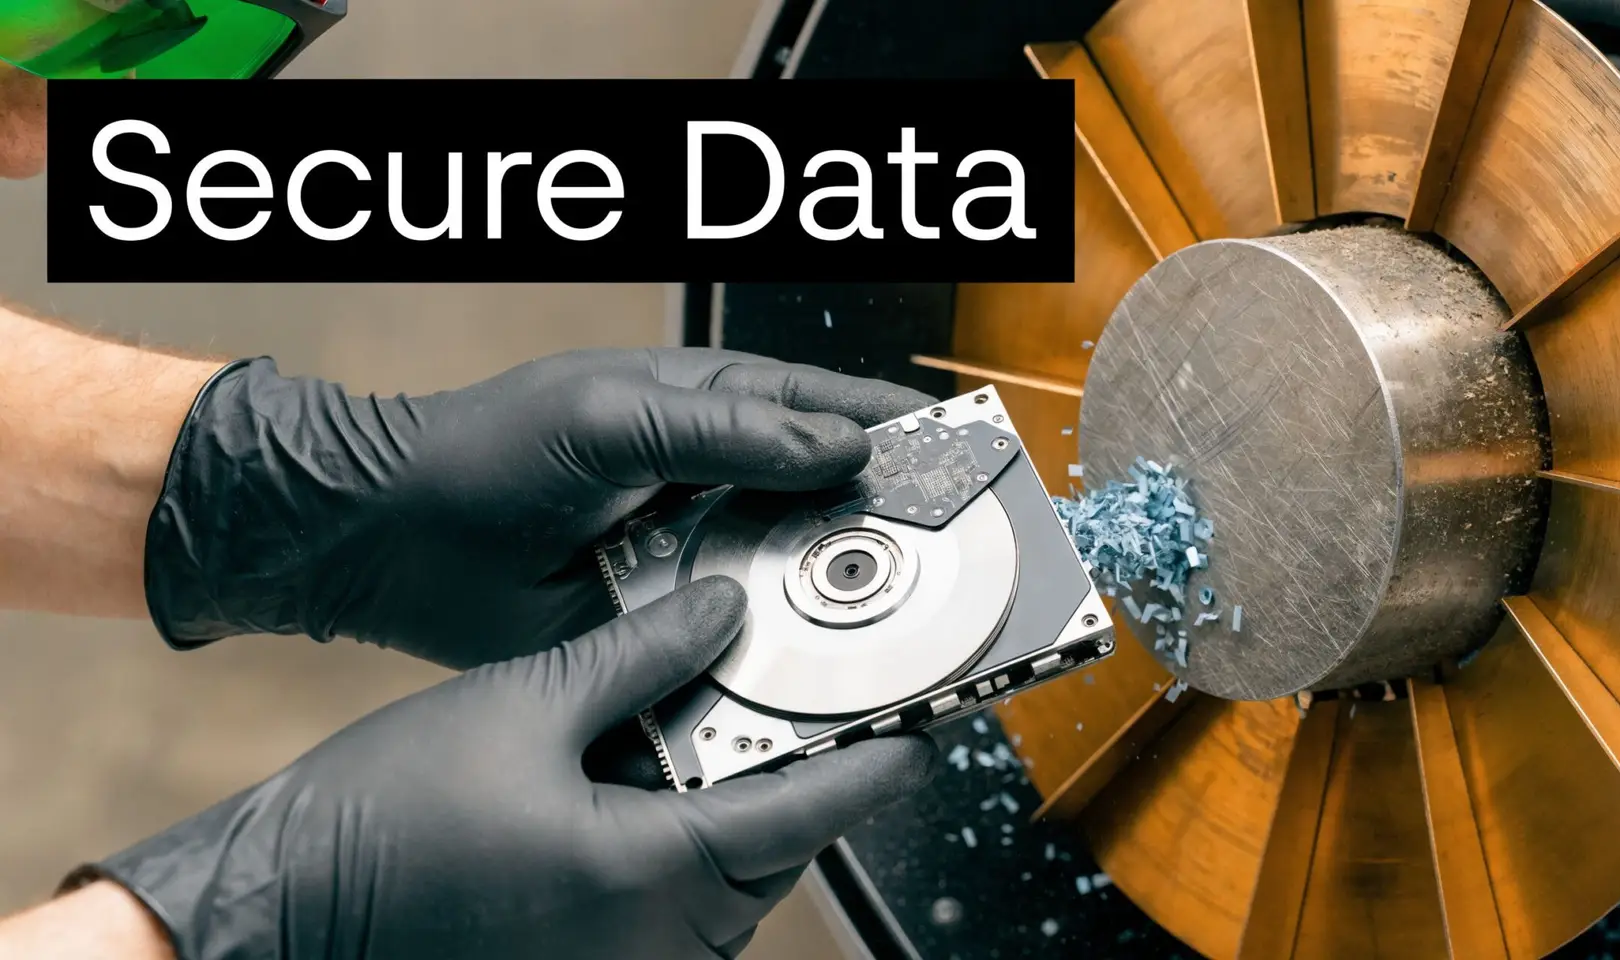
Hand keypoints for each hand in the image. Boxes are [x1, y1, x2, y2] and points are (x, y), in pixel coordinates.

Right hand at [75, 576, 937, 959]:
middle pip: (777, 852)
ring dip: (749, 820)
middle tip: (827, 711)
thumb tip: (720, 612)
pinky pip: (680, 915)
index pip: (807, 812)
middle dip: (807, 782)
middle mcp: (657, 942)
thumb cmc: (384, 819)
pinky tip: (665, 797)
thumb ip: (638, 654)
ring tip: (745, 741)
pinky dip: (694, 856)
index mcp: (653, 872)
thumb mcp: (520, 705)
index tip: (925, 728)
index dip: (877, 763)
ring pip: (733, 889)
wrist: (280, 913)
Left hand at [144, 347, 932, 667]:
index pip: (831, 411)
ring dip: (845, 599)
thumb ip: (729, 429)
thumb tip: (842, 446)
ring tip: (914, 624)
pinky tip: (819, 675)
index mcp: (714, 409)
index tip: (971, 455)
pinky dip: (778, 657)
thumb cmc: (493, 449)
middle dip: (894, 527)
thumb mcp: (614, 417)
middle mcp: (718, 484)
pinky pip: (739, 643)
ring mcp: (696, 557)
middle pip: (831, 503)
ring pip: (794, 579)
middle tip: (964, 556)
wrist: (393, 542)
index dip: (902, 432)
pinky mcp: (666, 626)